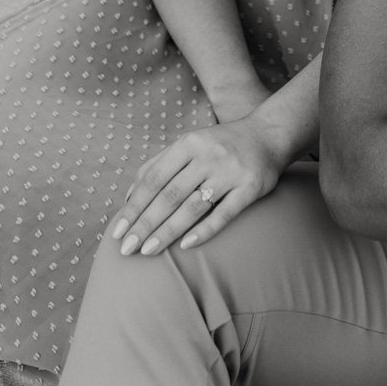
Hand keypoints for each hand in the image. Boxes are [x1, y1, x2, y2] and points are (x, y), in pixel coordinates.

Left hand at [111, 114, 287, 256]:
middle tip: (126, 249)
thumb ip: (158, 165)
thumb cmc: (220, 144)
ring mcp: (229, 172)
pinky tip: (185, 246)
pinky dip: (204, 230)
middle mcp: (207, 156)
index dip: (134, 206)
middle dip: (145, 223)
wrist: (269, 134)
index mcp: (188, 144)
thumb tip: (129, 198)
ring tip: (147, 251)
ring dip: (167, 231)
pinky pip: (224, 213)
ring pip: (193, 206)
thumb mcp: (189, 144)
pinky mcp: (250, 187)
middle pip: (169, 194)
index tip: (117, 231)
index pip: (154, 178)